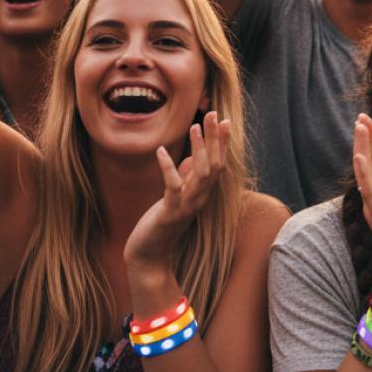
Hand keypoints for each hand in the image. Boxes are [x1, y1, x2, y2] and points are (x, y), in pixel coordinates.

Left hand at [123, 113, 229, 279]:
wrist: (149, 257)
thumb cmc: (160, 226)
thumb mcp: (174, 198)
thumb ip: (183, 179)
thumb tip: (185, 159)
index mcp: (202, 194)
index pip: (218, 164)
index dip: (221, 142)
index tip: (222, 120)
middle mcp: (199, 199)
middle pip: (214, 164)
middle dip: (214, 139)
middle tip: (212, 114)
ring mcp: (187, 206)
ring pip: (201, 174)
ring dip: (199, 149)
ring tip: (194, 126)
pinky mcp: (170, 213)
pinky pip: (173, 187)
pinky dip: (168, 168)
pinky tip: (161, 151)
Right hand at [352, 114, 371, 294]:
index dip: (370, 143)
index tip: (369, 121)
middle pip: (366, 164)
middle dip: (364, 139)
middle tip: (361, 116)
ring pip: (365, 173)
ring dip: (363, 148)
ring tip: (361, 126)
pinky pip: (370, 192)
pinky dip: (365, 174)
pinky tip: (362, 157)